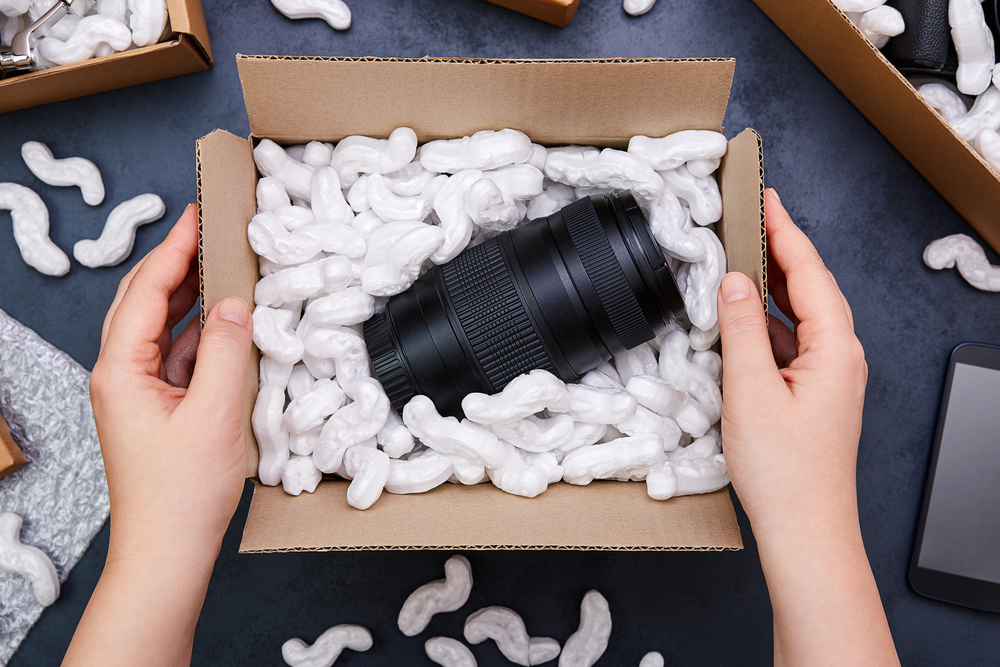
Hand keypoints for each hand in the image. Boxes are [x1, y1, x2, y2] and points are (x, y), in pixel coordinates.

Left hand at [89, 203, 252, 564]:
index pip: (146, 292)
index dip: (174, 249)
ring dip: (190, 295)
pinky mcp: (158, 408)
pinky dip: (201, 331)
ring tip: (221, 264)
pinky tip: (225, 321)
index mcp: (121, 370)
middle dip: (176, 262)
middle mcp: (121, 375)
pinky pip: (177, 354)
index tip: (197, 214)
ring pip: (162, 327)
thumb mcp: (216, 413)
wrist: (167, 550)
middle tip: (207, 228)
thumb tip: (236, 304)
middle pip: (145, 302)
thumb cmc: (182, 492)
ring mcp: (138, 392)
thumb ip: (228, 351)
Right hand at [716, 189, 896, 666]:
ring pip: (798, 315)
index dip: (785, 231)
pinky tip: (741, 319)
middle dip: (779, 250)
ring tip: (740, 258)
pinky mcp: (812, 393)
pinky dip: (764, 321)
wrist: (805, 529)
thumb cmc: (785, 471)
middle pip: (808, 288)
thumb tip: (732, 280)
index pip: (808, 272)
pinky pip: (790, 342)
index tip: (765, 198)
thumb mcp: (751, 390)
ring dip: (769, 286)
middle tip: (749, 217)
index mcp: (835, 348)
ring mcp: (828, 376)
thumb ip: (740, 328)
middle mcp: (840, 357)